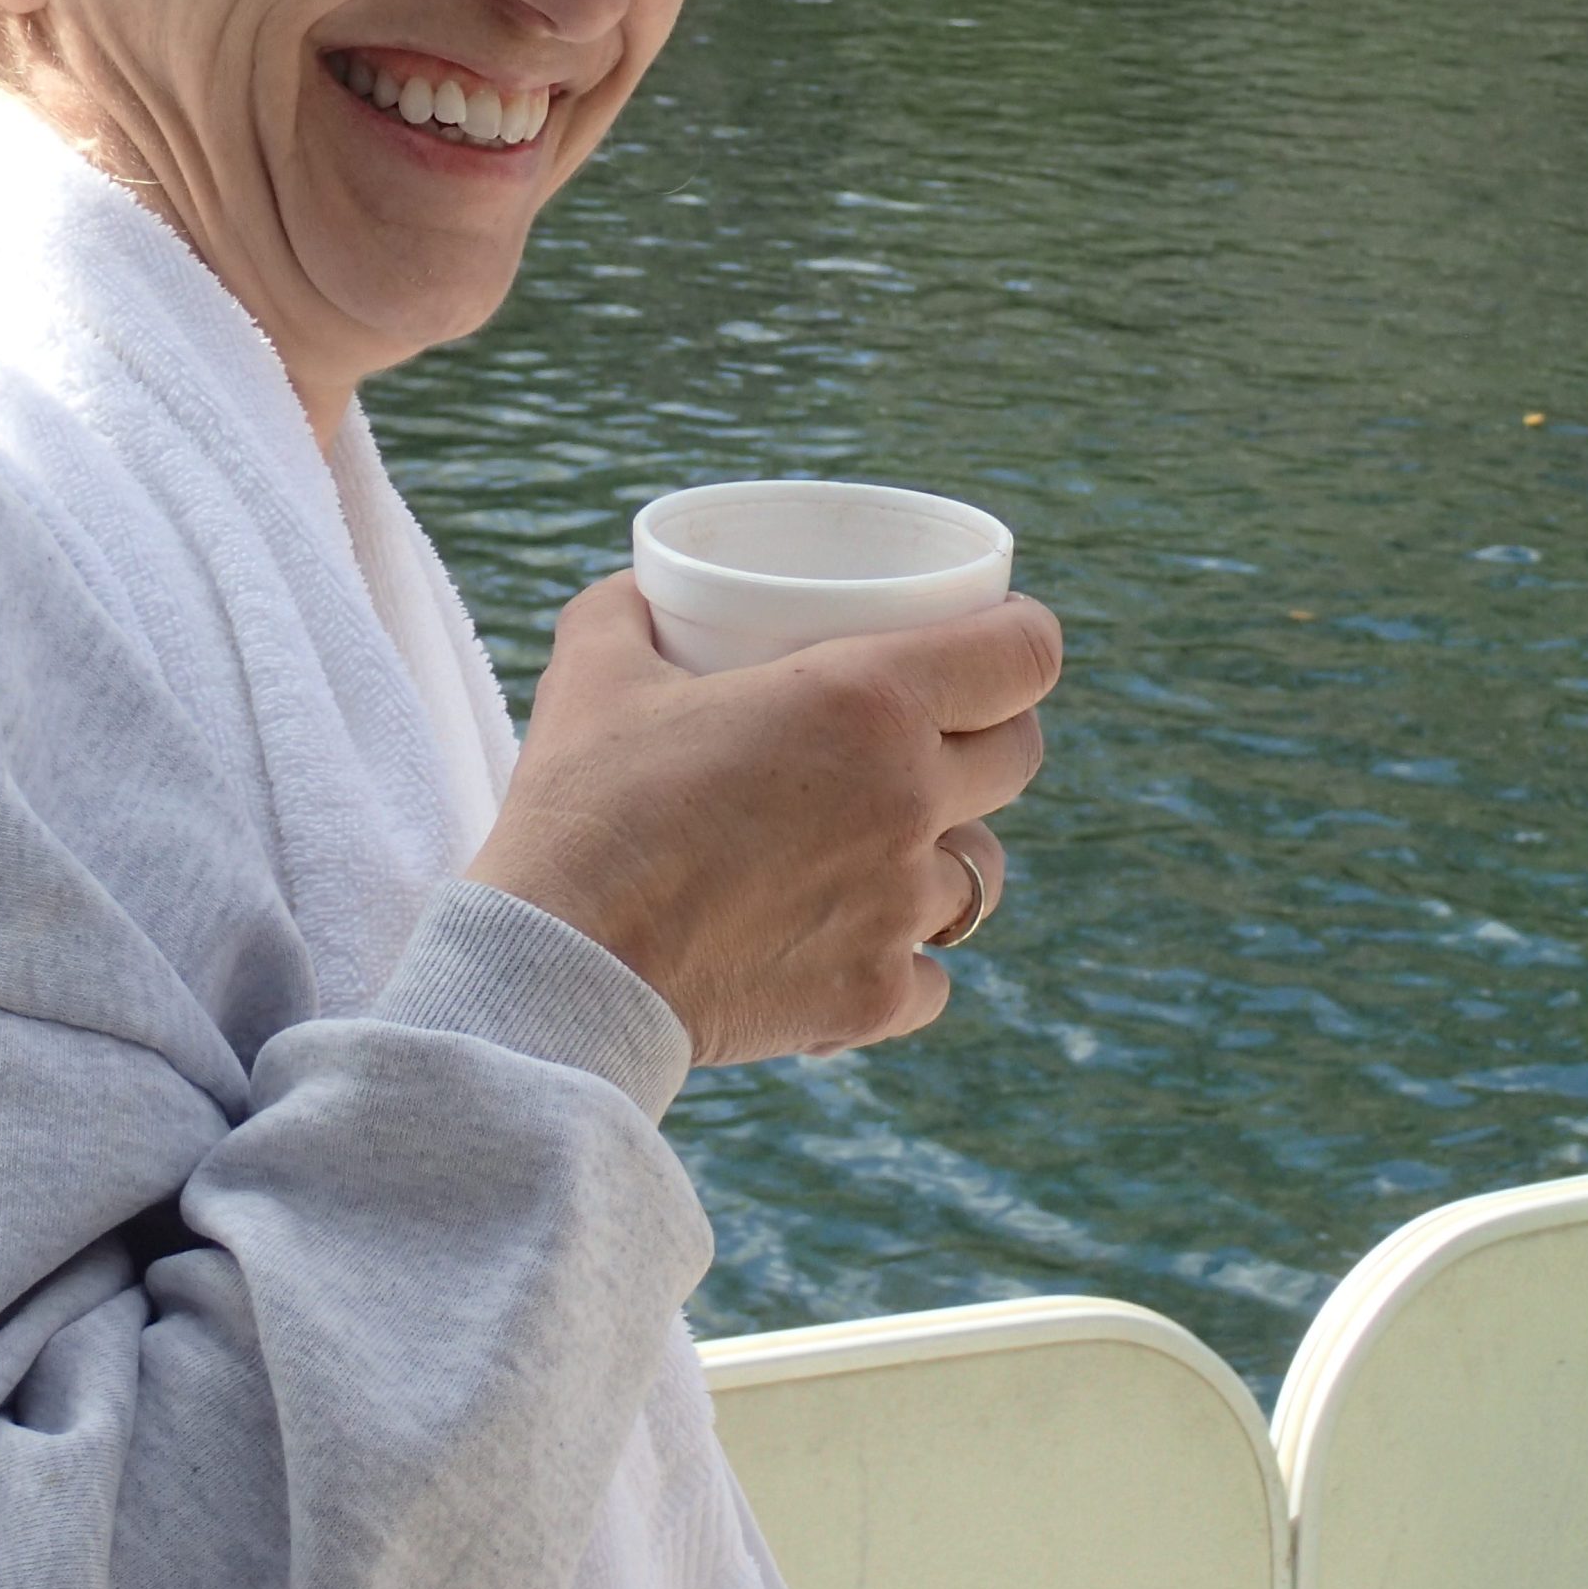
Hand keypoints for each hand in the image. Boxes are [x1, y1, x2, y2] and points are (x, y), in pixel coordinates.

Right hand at [466, 574, 1061, 1064]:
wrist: (562, 964)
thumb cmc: (584, 802)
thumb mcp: (594, 668)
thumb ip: (628, 610)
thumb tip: (641, 590)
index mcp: (868, 701)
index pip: (1024, 654)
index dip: (1021, 637)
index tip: (999, 638)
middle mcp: (910, 800)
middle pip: (1020, 756)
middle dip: (991, 734)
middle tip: (937, 733)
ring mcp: (899, 908)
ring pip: (983, 874)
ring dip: (946, 852)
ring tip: (887, 849)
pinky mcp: (872, 998)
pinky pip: (933, 976)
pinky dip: (901, 961)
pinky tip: (851, 944)